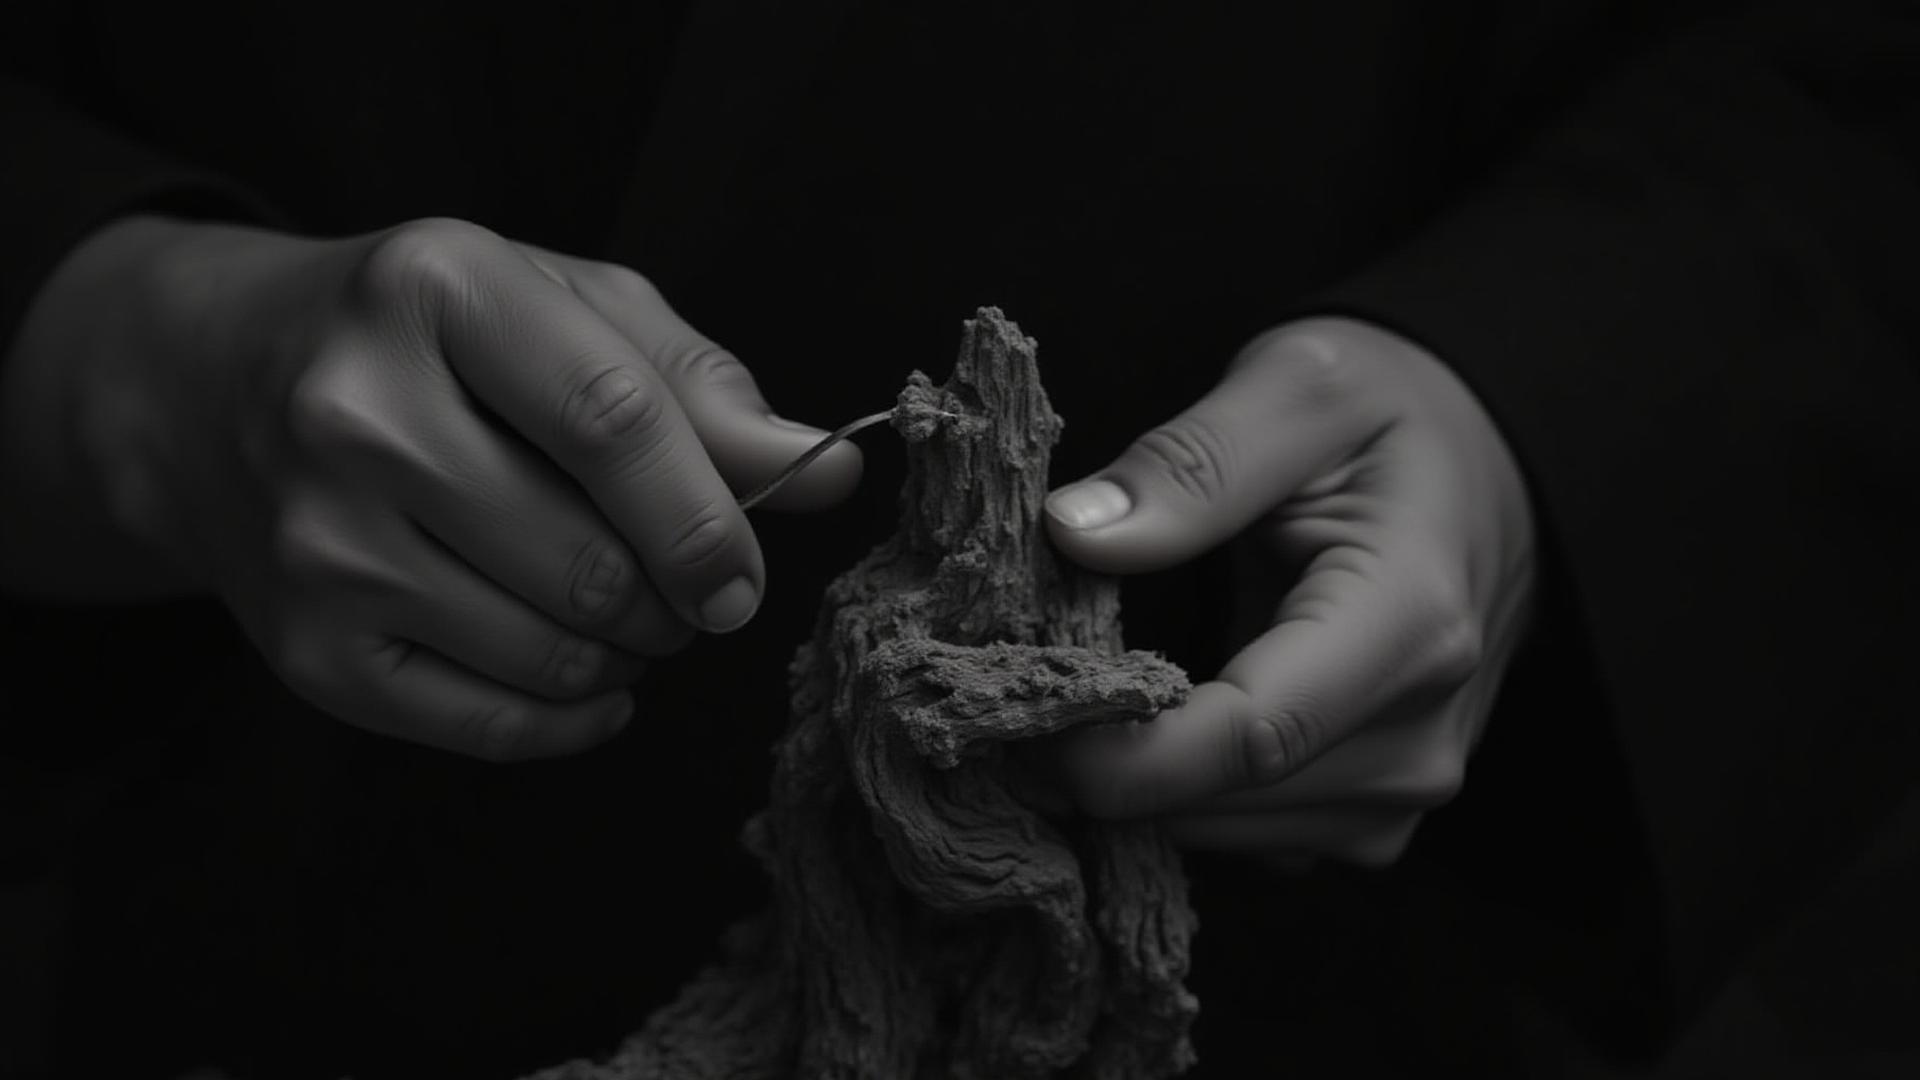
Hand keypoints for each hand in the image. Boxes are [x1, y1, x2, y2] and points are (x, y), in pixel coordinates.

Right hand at [1, 216, 859, 759]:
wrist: (209, 387)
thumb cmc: (430, 339)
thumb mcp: (565, 309)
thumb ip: (698, 388)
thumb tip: (824, 468)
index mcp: (437, 290)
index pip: (610, 421)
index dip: (707, 516)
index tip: (747, 576)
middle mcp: (356, 413)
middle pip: (591, 563)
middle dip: (677, 599)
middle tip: (686, 585)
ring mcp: (318, 541)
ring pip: (553, 655)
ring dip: (631, 655)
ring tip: (624, 607)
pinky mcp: (305, 650)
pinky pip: (492, 728)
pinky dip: (573, 715)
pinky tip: (585, 671)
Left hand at [1043, 317, 1534, 867]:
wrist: (1486, 464)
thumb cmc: (1390, 414)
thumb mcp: (1297, 386)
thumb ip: (1189, 463)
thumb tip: (1074, 532)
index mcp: (1409, 619)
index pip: (1252, 737)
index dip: (1121, 755)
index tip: (1018, 715)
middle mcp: (1421, 728)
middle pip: (1226, 800)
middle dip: (1102, 763)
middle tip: (1013, 683)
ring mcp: (1407, 784)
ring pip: (1226, 833)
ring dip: (1138, 780)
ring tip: (1079, 689)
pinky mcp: (1377, 809)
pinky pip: (1249, 834)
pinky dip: (1182, 791)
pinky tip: (1149, 717)